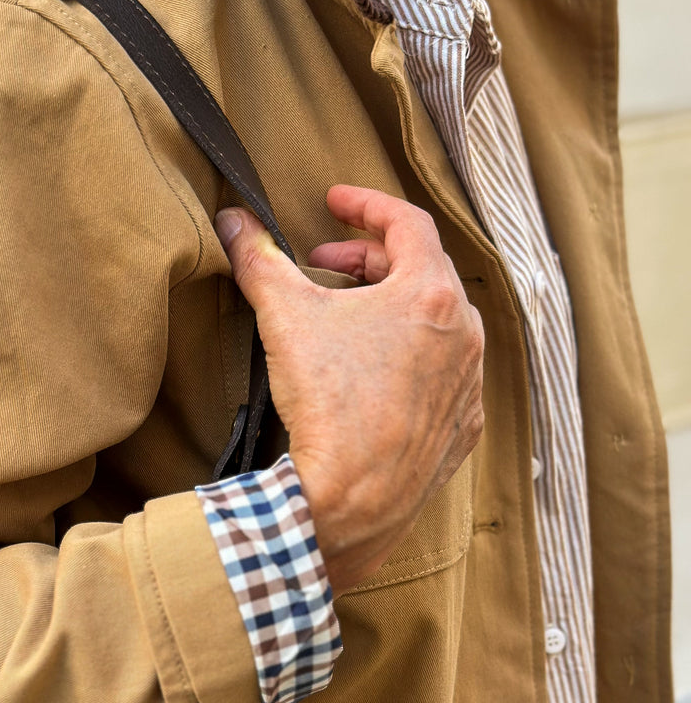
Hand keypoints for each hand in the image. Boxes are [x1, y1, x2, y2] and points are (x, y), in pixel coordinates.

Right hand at [215, 185, 484, 595]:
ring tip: (346, 320)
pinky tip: (374, 373)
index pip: (406, 222)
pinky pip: (442, 376)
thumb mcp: (285, 318)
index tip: (335, 202)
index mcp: (432, 295)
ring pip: (435, 325)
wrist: (351, 499)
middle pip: (421, 272)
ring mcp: (468, 384)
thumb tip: (234, 222)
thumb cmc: (328, 405)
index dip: (365, 205)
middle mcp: (465, 334)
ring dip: (392, 310)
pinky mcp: (462, 428)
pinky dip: (411, 360)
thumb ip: (259, 259)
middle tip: (323, 268)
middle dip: (368, 261)